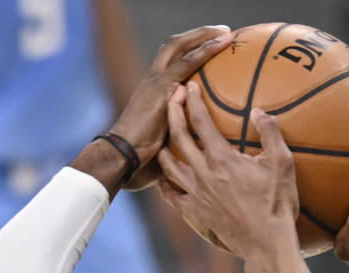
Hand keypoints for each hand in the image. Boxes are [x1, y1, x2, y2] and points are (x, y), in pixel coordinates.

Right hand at [104, 26, 233, 190]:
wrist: (122, 160)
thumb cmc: (142, 164)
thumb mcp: (168, 149)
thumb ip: (183, 141)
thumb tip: (205, 155)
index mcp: (153, 93)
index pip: (171, 64)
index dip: (189, 53)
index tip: (210, 49)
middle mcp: (153, 81)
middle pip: (175, 47)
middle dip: (198, 36)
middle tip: (222, 33)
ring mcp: (155, 82)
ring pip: (180, 48)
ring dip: (204, 37)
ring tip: (226, 33)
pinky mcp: (161, 89)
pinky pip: (186, 63)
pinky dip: (204, 51)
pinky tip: (221, 44)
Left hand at [158, 84, 299, 260]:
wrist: (267, 246)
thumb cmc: (277, 205)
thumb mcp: (282, 165)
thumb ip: (270, 133)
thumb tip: (258, 111)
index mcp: (222, 158)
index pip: (200, 120)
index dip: (193, 100)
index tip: (190, 85)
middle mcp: (204, 173)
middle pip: (179, 137)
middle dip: (173, 113)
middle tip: (172, 99)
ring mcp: (197, 194)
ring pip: (169, 165)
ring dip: (164, 146)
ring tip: (163, 136)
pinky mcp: (197, 212)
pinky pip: (173, 196)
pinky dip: (166, 185)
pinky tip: (164, 179)